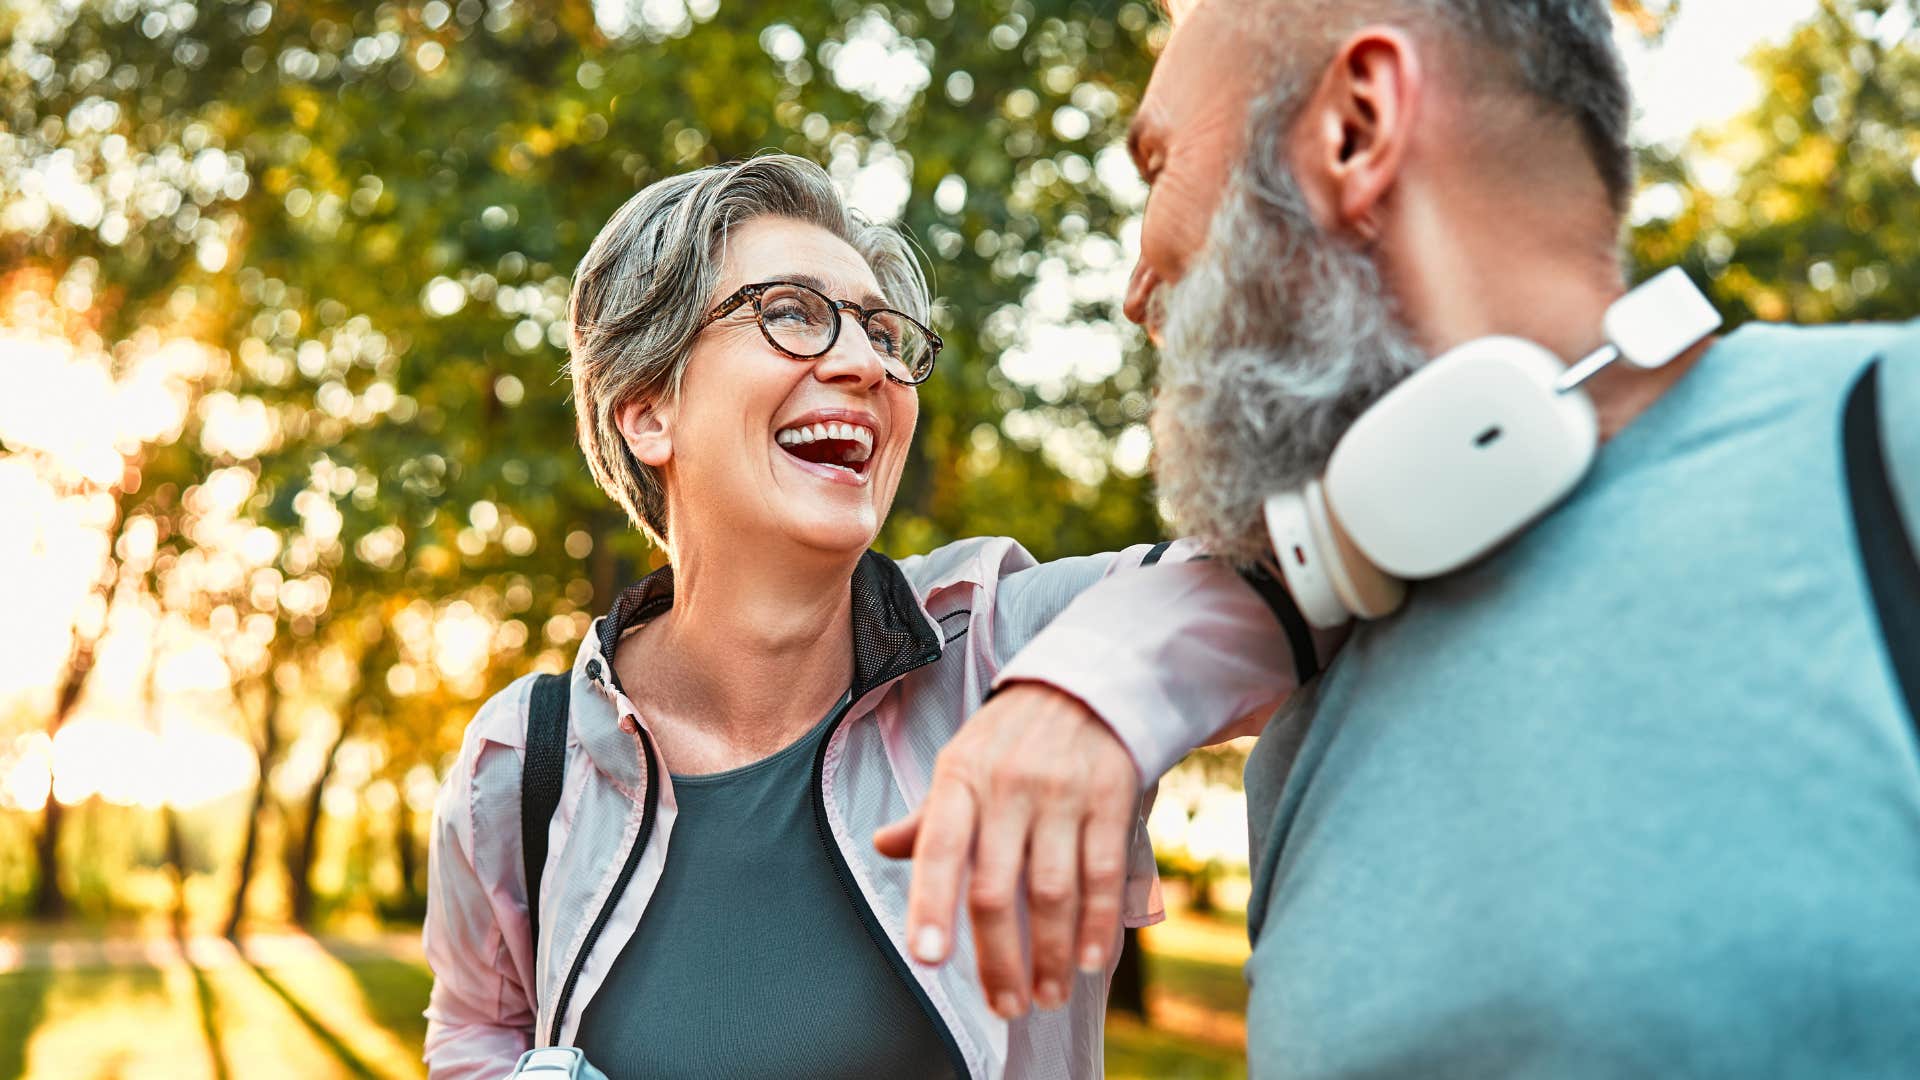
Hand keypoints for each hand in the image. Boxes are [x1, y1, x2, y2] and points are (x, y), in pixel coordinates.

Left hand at [872, 682, 1140, 1018]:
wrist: (1086, 684)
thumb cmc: (1011, 736)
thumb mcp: (961, 761)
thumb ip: (928, 814)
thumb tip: (884, 846)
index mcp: (960, 777)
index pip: (939, 848)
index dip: (931, 906)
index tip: (928, 960)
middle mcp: (1008, 786)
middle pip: (996, 887)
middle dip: (999, 958)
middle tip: (1004, 1005)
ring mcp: (1062, 792)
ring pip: (1052, 891)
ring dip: (1048, 954)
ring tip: (1045, 995)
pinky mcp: (1110, 797)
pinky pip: (1101, 873)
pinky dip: (1096, 924)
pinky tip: (1088, 960)